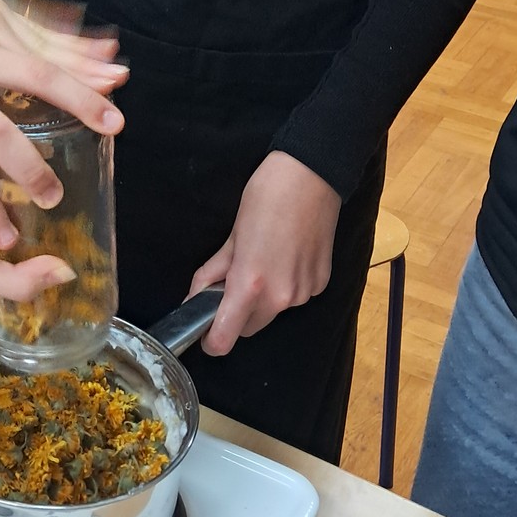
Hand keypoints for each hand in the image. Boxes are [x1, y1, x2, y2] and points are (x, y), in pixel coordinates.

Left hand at [0, 0, 126, 98]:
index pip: (31, 55)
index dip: (68, 78)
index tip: (102, 93)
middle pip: (48, 47)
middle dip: (87, 70)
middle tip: (123, 88)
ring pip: (45, 35)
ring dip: (81, 53)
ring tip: (117, 66)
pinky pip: (31, 25)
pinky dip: (60, 35)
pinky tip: (80, 42)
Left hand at [188, 152, 341, 355]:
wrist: (312, 176)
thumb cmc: (265, 198)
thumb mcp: (231, 236)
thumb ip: (213, 273)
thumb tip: (195, 296)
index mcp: (250, 285)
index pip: (224, 339)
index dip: (211, 340)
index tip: (205, 330)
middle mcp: (280, 298)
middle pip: (248, 328)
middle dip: (236, 314)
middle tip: (232, 282)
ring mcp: (304, 293)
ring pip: (273, 312)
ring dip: (263, 299)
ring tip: (264, 260)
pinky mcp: (321, 284)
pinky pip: (295, 297)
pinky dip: (286, 286)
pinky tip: (286, 257)